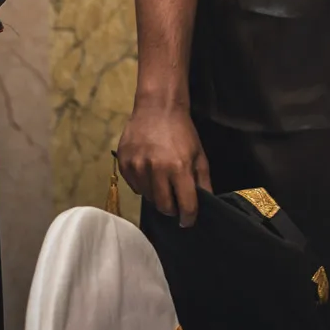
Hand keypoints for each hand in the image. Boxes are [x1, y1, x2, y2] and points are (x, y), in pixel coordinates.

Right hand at [117, 102, 211, 225]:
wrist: (157, 108)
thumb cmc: (182, 132)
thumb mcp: (199, 155)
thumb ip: (203, 181)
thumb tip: (206, 203)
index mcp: (179, 168)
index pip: (185, 205)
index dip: (188, 217)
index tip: (188, 221)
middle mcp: (156, 169)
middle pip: (163, 206)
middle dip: (171, 209)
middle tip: (175, 202)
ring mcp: (137, 166)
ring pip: (147, 197)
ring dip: (157, 195)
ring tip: (162, 181)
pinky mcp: (124, 163)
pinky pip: (134, 187)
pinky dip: (143, 185)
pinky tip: (149, 172)